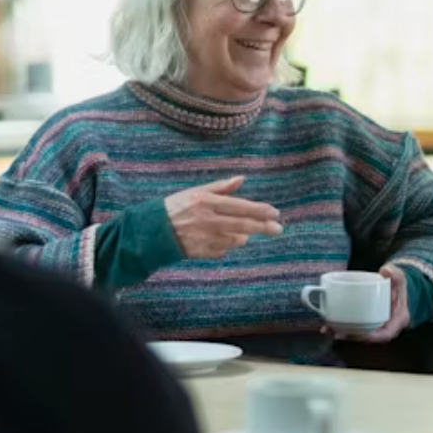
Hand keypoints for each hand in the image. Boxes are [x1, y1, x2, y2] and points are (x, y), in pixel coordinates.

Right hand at [164, 176, 282, 258]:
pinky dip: (227, 245)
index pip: (240, 206)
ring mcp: (205, 238)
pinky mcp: (203, 252)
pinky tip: (220, 239)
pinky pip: (224, 250)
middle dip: (264, 227)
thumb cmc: (176, 207)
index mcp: (206, 202)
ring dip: (243, 236)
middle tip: (278, 229)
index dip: (260, 210)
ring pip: (236, 239)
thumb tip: (241, 179)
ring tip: (241, 231)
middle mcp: (207, 220)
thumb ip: (221, 187)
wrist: (153, 232)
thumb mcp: (196, 192)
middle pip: (243, 225)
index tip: (275, 213)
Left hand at [332, 266, 409, 342]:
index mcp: (397, 320)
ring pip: (359, 334)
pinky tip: (329, 326)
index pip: (386, 334)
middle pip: (369, 337)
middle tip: (338, 333)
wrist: (393, 285)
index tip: (361, 335)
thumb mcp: (398, 277)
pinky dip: (342, 327)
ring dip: (344, 334)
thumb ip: (396, 274)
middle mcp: (386, 326)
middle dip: (353, 337)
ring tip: (329, 330)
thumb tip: (387, 271)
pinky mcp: (365, 322)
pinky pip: (354, 327)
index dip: (373, 337)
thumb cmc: (396, 284)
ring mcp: (375, 325)